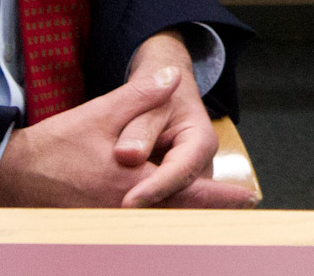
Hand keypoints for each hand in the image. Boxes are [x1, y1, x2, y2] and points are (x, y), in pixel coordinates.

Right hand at [0, 32, 254, 207]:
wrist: (10, 176)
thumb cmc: (55, 146)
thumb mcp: (100, 113)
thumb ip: (140, 96)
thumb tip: (172, 78)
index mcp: (131, 185)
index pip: (186, 191)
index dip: (220, 194)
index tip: (249, 195)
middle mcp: (125, 212)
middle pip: (179, 213)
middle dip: (210, 207)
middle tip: (243, 202)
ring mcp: (112, 222)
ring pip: (161, 220)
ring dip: (187, 210)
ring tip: (216, 204)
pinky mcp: (101, 224)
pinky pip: (141, 223)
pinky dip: (162, 214)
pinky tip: (173, 206)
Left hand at [115, 29, 256, 208]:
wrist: (165, 92)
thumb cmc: (159, 96)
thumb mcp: (150, 104)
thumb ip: (140, 129)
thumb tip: (127, 155)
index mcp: (201, 142)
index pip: (180, 171)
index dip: (155, 188)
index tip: (128, 202)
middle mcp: (201, 167)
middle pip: (178, 195)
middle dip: (150, 207)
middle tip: (116, 219)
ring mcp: (189, 181)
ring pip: (170, 203)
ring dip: (145, 211)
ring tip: (112, 221)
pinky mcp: (174, 189)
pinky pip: (160, 203)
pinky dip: (141, 208)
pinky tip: (114, 215)